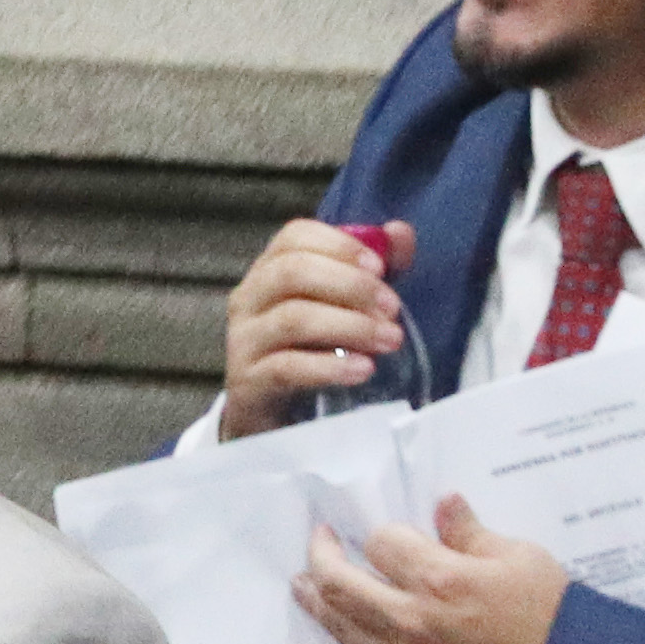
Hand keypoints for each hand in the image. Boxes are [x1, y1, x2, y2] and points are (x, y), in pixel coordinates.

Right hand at [220, 215, 411, 437]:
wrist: (273, 411)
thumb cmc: (312, 347)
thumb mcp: (343, 305)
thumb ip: (373, 268)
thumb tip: (400, 232)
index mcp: (270, 270)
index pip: (294, 237)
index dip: (339, 245)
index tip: (380, 267)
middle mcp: (249, 297)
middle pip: (292, 272)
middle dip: (351, 286)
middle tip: (393, 309)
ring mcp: (244, 339)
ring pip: (293, 318)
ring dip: (351, 326)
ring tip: (390, 340)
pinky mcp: (248, 380)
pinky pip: (287, 367)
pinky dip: (330, 367)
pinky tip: (363, 370)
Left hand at [294, 492, 564, 643]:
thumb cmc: (559, 625)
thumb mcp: (525, 562)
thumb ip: (473, 534)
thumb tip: (443, 502)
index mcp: (439, 578)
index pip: (383, 543)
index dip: (384, 536)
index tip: (389, 537)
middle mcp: (408, 619)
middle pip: (340, 581)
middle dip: (323, 555)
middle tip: (320, 542)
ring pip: (339, 625)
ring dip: (314, 601)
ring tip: (300, 584)